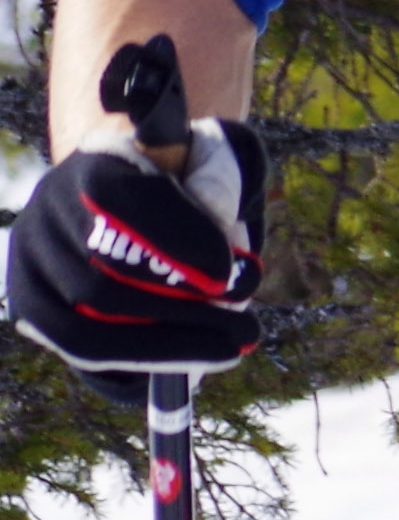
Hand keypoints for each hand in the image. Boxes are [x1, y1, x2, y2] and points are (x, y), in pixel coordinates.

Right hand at [10, 116, 268, 402]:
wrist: (134, 180)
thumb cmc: (186, 170)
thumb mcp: (215, 155)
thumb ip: (223, 183)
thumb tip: (227, 255)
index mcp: (91, 165)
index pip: (122, 204)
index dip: (181, 245)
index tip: (236, 276)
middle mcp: (46, 219)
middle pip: (98, 286)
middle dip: (183, 313)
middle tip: (246, 329)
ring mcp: (30, 271)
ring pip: (82, 331)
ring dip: (164, 349)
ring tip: (230, 349)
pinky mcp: (35, 313)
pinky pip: (80, 355)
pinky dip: (138, 364)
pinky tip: (191, 364)